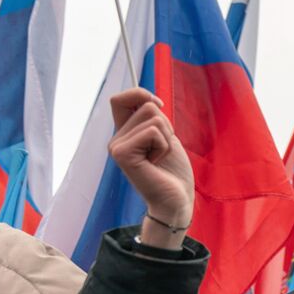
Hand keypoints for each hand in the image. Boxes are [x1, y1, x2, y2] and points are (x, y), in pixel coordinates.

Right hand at [108, 88, 193, 247]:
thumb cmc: (173, 171)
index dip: (140, 94)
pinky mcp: (122, 154)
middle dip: (165, 125)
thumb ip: (153, 118)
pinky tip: (157, 162)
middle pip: (146, 106)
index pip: (120, 99)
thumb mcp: (165, 136)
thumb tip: (150, 100)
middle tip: (162, 149)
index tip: (158, 106)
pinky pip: (152, 131)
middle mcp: (116, 138)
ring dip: (166, 137)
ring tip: (159, 157)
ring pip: (152, 117)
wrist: (176, 199)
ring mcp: (116, 146)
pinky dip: (163, 145)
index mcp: (125, 133)